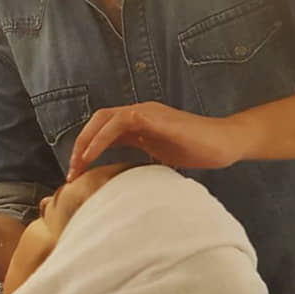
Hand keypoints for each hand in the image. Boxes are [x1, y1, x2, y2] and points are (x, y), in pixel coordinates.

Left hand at [67, 102, 246, 180]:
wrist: (223, 144)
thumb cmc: (197, 151)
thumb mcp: (159, 157)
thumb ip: (139, 159)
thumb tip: (119, 181)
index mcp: (138, 124)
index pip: (102, 131)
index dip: (86, 149)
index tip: (77, 174)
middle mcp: (138, 113)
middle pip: (97, 122)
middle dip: (79, 145)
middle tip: (71, 172)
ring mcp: (146, 111)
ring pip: (103, 119)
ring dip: (85, 142)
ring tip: (77, 166)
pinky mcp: (153, 116)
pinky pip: (119, 122)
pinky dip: (101, 139)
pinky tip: (92, 156)